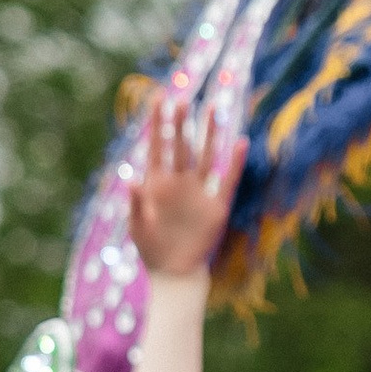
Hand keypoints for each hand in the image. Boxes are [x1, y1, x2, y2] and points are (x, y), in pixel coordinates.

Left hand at [128, 89, 243, 281]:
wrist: (174, 273)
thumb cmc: (151, 250)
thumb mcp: (137, 228)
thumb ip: (135, 204)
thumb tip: (130, 180)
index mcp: (156, 184)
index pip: (156, 146)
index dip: (156, 123)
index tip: (157, 98)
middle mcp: (178, 182)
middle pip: (180, 146)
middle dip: (180, 123)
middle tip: (182, 99)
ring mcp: (198, 192)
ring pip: (205, 155)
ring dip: (209, 133)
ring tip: (213, 108)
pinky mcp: (217, 206)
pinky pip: (228, 180)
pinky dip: (234, 162)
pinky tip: (240, 142)